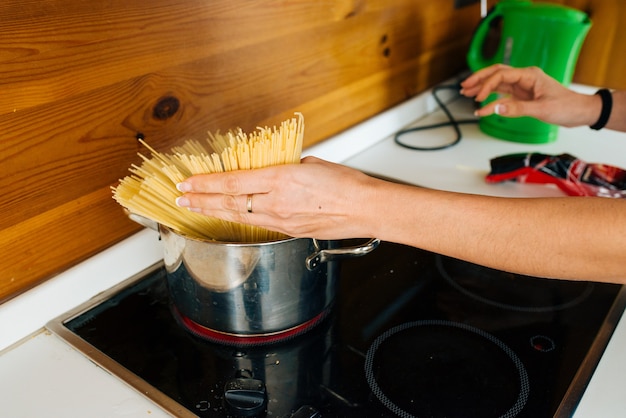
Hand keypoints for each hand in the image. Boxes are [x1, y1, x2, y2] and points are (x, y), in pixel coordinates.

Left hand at [175, 156, 378, 238]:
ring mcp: (281, 221)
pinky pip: (257, 225)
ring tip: (196, 208)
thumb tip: (275, 172)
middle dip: (201, 200)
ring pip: (239, 217)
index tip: (188, 182)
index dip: (206, 183)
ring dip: (215, 212)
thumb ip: (287, 168)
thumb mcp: (312, 164)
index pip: (233, 181)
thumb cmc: (347, 185)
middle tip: (182, 198)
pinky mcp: (289, 232)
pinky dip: (238, 220)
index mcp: (281, 179)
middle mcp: (276, 202)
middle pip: (229, 203)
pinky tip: (228, 217)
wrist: (366, 208)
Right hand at [460, 64, 598, 126]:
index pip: (501, 75)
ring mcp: (523, 87)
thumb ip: (517, 109)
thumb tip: (496, 109)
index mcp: (530, 75)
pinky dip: (491, 101)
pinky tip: (482, 108)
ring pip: (497, 83)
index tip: (478, 97)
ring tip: (466, 92)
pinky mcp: (523, 96)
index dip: (487, 85)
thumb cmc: (566, 107)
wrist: (580, 112)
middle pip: (496, 73)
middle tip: (464, 86)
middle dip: (479, 79)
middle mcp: (524, 78)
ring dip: (482, 87)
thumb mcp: (542, 109)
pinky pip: (503, 96)